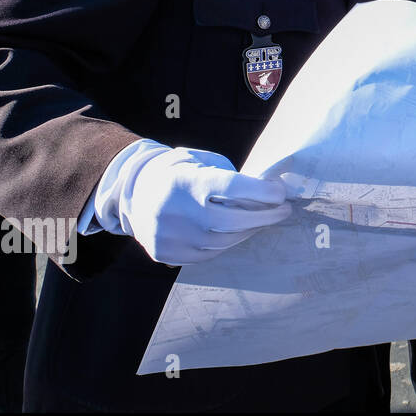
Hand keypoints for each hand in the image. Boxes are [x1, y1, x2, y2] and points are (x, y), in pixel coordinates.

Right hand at [119, 147, 291, 265]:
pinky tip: (236, 233)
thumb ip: (230, 175)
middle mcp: (175, 210)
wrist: (132, 192)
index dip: (262, 192)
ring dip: (249, 231)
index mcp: (185, 181)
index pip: (232, 188)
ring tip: (262, 221)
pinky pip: (207, 254)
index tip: (281, 193)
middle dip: (265, 216)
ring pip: (223, 242)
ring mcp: (168, 235)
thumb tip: (268, 191)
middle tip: (283, 210)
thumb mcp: (200, 160)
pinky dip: (226, 244)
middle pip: (233, 221)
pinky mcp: (165, 253)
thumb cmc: (178, 172)